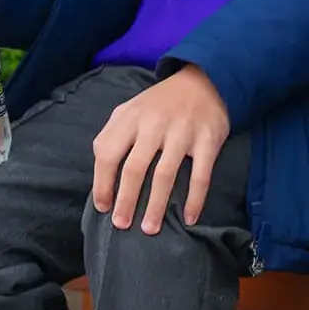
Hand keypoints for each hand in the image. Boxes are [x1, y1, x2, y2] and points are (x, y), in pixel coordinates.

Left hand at [92, 66, 232, 232]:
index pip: (107, 153)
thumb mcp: (131, 108)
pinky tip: (189, 218)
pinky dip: (195, 199)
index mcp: (131, 117)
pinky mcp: (208, 140)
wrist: (204, 81)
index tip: (103, 207)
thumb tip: (101, 170)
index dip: (102, 184)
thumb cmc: (161, 103)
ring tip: (149, 228)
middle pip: (134, 168)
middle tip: (122, 224)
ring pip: (164, 175)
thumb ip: (113, 133)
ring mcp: (182, 132)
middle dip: (126, 201)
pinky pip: (200, 175)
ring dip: (156, 206)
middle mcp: (154, 124)